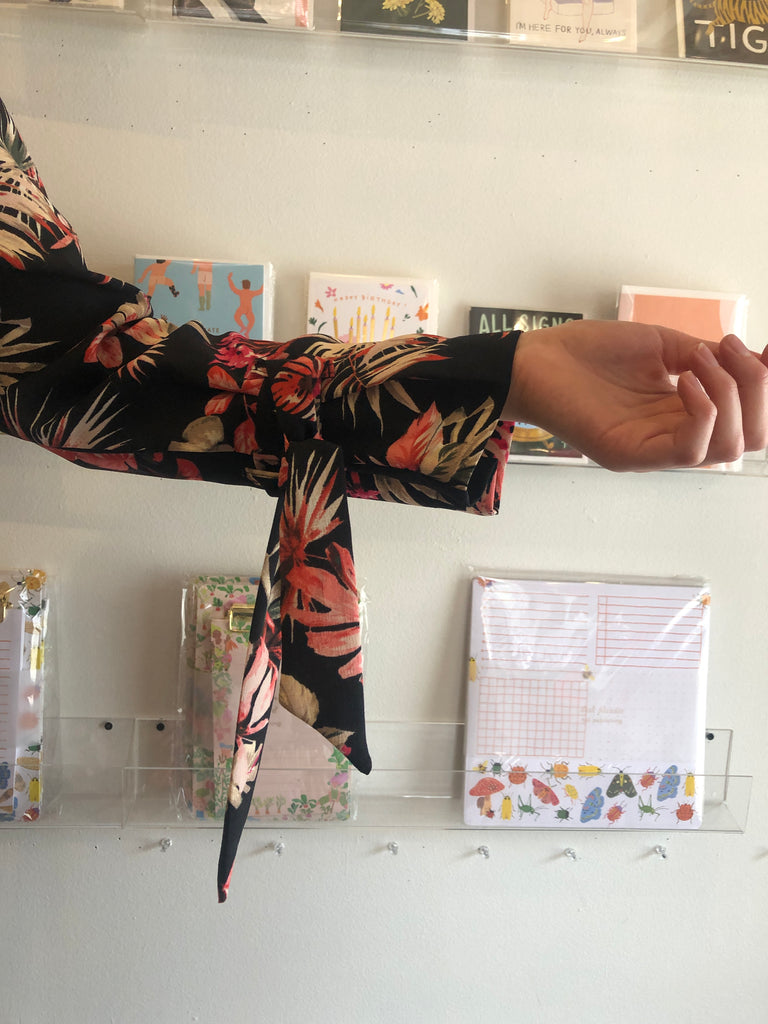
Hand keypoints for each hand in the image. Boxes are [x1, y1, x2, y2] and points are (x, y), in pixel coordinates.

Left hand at [504, 320, 767, 470]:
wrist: (536, 360)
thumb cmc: (590, 352)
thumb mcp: (663, 346)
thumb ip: (707, 357)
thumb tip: (755, 359)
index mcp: (685, 413)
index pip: (748, 418)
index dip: (767, 388)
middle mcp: (674, 436)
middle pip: (749, 438)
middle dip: (758, 390)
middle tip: (732, 350)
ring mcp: (653, 450)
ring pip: (726, 448)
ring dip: (730, 396)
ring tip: (699, 360)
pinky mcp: (631, 455)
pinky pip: (688, 452)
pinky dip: (703, 411)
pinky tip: (687, 380)